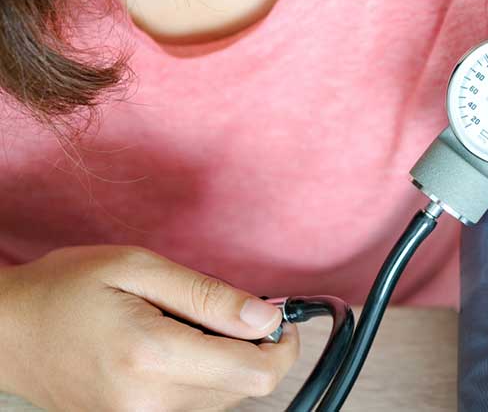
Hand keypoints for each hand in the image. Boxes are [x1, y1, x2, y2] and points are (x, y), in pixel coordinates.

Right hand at [0, 246, 298, 411]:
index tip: (278, 320)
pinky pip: (195, 407)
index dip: (282, 346)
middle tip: (223, 313)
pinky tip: (173, 350)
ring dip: (224, 362)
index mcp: (153, 356)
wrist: (9, 331)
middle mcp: (149, 404)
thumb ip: (208, 296)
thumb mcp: (138, 269)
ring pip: (223, 399)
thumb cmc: (68, 289)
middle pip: (245, 388)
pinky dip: (201, 377)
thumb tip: (265, 318)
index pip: (255, 372)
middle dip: (251, 349)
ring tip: (184, 328)